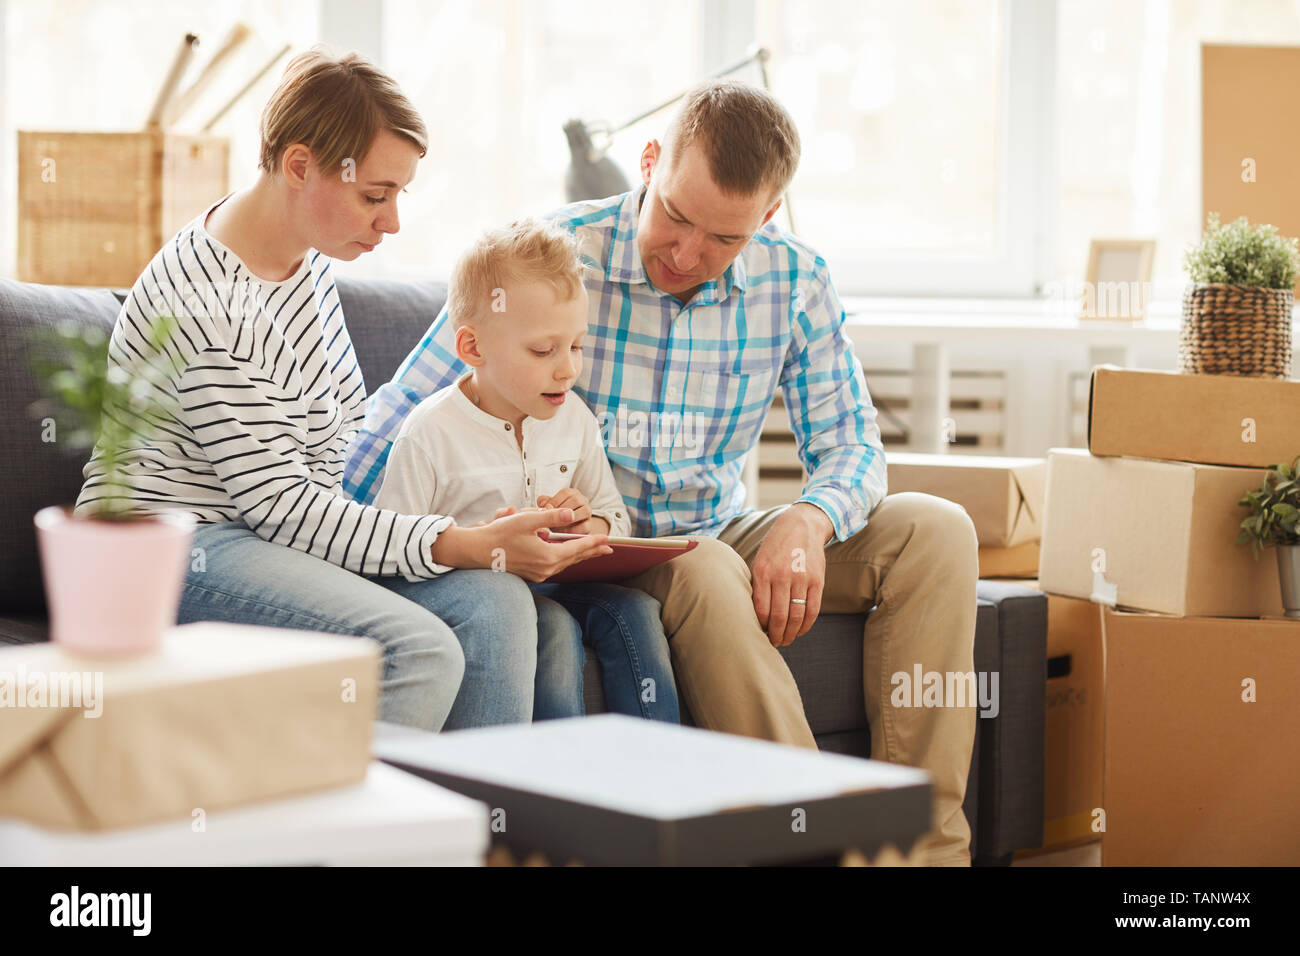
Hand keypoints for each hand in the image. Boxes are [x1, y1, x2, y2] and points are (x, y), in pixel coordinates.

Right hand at [431, 508, 611, 581]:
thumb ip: (549, 517)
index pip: (577, 548)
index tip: (608, 540)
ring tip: (592, 551)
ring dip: (578, 556)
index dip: (593, 543)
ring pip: (564, 563)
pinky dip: (564, 559)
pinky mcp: (530, 574)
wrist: (477, 552)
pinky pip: (554, 566)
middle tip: (608, 549)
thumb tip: (569, 515)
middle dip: (591, 552)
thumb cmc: (499, 534)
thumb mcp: (525, 520)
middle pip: (574, 558)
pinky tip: (567, 555)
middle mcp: (545, 568)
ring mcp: (537, 573)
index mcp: (547, 556)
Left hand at [537, 488, 594, 532]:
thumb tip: (544, 505)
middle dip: (562, 511)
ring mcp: (587, 512)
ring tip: (557, 525)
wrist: (560, 529)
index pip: (565, 493)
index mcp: (571, 493)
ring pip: (585, 511)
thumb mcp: (546, 506)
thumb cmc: (552, 515)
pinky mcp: (588, 526)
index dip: (555, 501)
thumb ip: (544, 502)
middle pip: (576, 500)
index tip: (546, 510)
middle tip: (551, 519)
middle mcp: (582, 500)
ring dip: (570, 519)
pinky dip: (573, 530)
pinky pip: (584, 526)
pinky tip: (562, 533)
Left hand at [749, 503, 833, 646]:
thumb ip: (758, 585)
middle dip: (776, 635)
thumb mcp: (760, 560)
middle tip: (774, 643)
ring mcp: (801, 578)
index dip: (761, 627)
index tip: (760, 634)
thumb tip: (756, 616)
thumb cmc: (776, 546)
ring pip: (797, 616)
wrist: (801, 525)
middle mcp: (782, 575)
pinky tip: (800, 631)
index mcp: (763, 572)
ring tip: (786, 640)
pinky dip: (806, 625)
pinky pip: (813, 610)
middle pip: (779, 616)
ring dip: (791, 633)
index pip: (761, 609)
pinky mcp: (817, 580)